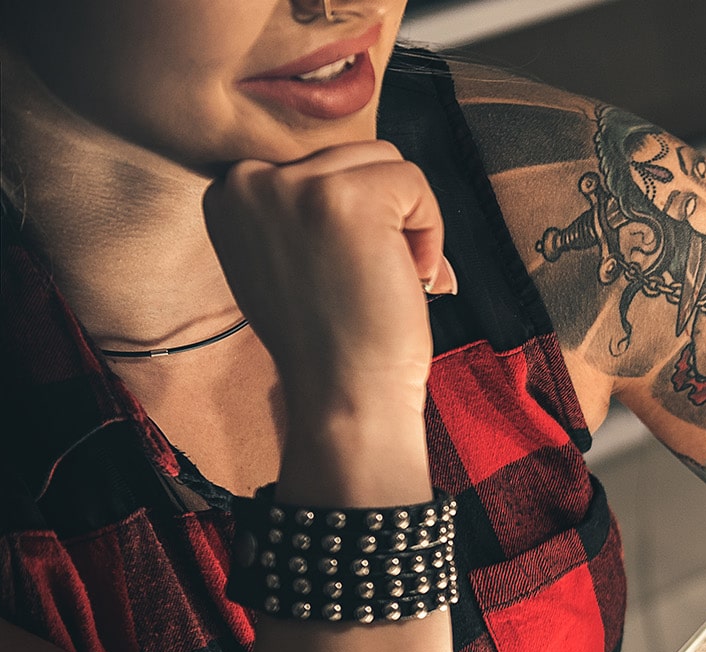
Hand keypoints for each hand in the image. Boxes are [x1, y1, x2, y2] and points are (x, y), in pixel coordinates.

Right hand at [202, 140, 452, 416]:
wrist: (344, 396)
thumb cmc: (331, 337)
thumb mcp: (285, 255)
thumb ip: (299, 207)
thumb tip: (361, 163)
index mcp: (228, 192)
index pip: (319, 163)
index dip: (354, 218)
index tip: (345, 273)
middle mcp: (248, 181)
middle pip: (355, 155)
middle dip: (384, 215)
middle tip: (377, 279)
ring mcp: (292, 186)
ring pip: (387, 162)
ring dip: (408, 221)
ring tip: (392, 276)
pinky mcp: (344, 199)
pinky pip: (415, 184)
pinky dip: (431, 230)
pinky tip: (410, 277)